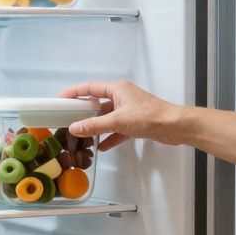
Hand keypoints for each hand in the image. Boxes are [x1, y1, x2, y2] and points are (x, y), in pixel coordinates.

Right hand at [57, 81, 186, 151]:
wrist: (174, 126)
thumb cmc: (148, 116)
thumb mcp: (117, 121)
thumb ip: (95, 125)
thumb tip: (75, 128)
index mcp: (117, 89)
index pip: (90, 87)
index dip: (74, 92)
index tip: (61, 98)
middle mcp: (123, 97)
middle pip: (98, 102)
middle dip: (85, 112)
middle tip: (69, 119)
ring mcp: (130, 110)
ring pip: (108, 117)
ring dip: (97, 126)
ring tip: (83, 135)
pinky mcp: (136, 123)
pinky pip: (118, 129)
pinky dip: (110, 136)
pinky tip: (102, 146)